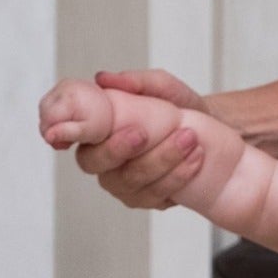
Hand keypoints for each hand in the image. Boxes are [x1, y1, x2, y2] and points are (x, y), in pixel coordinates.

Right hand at [39, 77, 114, 149]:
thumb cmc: (108, 121)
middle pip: (44, 113)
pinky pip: (52, 104)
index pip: (47, 119)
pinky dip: (57, 116)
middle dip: (52, 129)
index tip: (65, 145)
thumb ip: (68, 133)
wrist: (122, 107)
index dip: (52, 135)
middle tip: (68, 142)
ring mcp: (63, 85)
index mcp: (69, 97)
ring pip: (46, 108)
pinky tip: (70, 124)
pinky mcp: (64, 87)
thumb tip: (48, 136)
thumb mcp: (89, 131)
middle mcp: (64, 87)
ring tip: (72, 132)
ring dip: (54, 123)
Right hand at [73, 69, 209, 209]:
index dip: (63, 131)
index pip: (68, 132)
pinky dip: (177, 177)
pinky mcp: (146, 198)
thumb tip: (104, 79)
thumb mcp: (164, 88)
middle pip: (93, 162)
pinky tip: (194, 160)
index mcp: (98, 129)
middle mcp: (103, 159)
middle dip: (117, 149)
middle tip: (142, 133)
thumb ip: (137, 81)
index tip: (72, 129)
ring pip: (128, 181)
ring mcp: (122, 183)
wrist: (214, 131)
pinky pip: (154, 195)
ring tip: (188, 139)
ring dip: (159, 160)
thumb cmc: (180, 107)